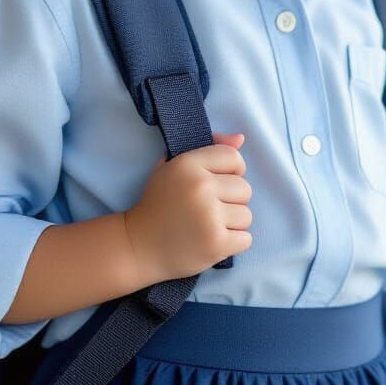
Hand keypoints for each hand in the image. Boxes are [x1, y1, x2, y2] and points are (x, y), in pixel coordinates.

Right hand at [124, 132, 251, 283]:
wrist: (138, 246)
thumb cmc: (158, 204)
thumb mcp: (173, 166)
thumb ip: (209, 147)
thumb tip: (240, 138)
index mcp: (188, 164)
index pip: (234, 157)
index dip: (233, 170)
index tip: (220, 183)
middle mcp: (200, 186)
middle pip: (244, 188)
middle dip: (231, 200)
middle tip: (210, 209)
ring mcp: (209, 216)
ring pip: (246, 215)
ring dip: (232, 223)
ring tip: (210, 226)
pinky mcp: (215, 243)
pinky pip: (246, 239)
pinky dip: (233, 242)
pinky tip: (213, 241)